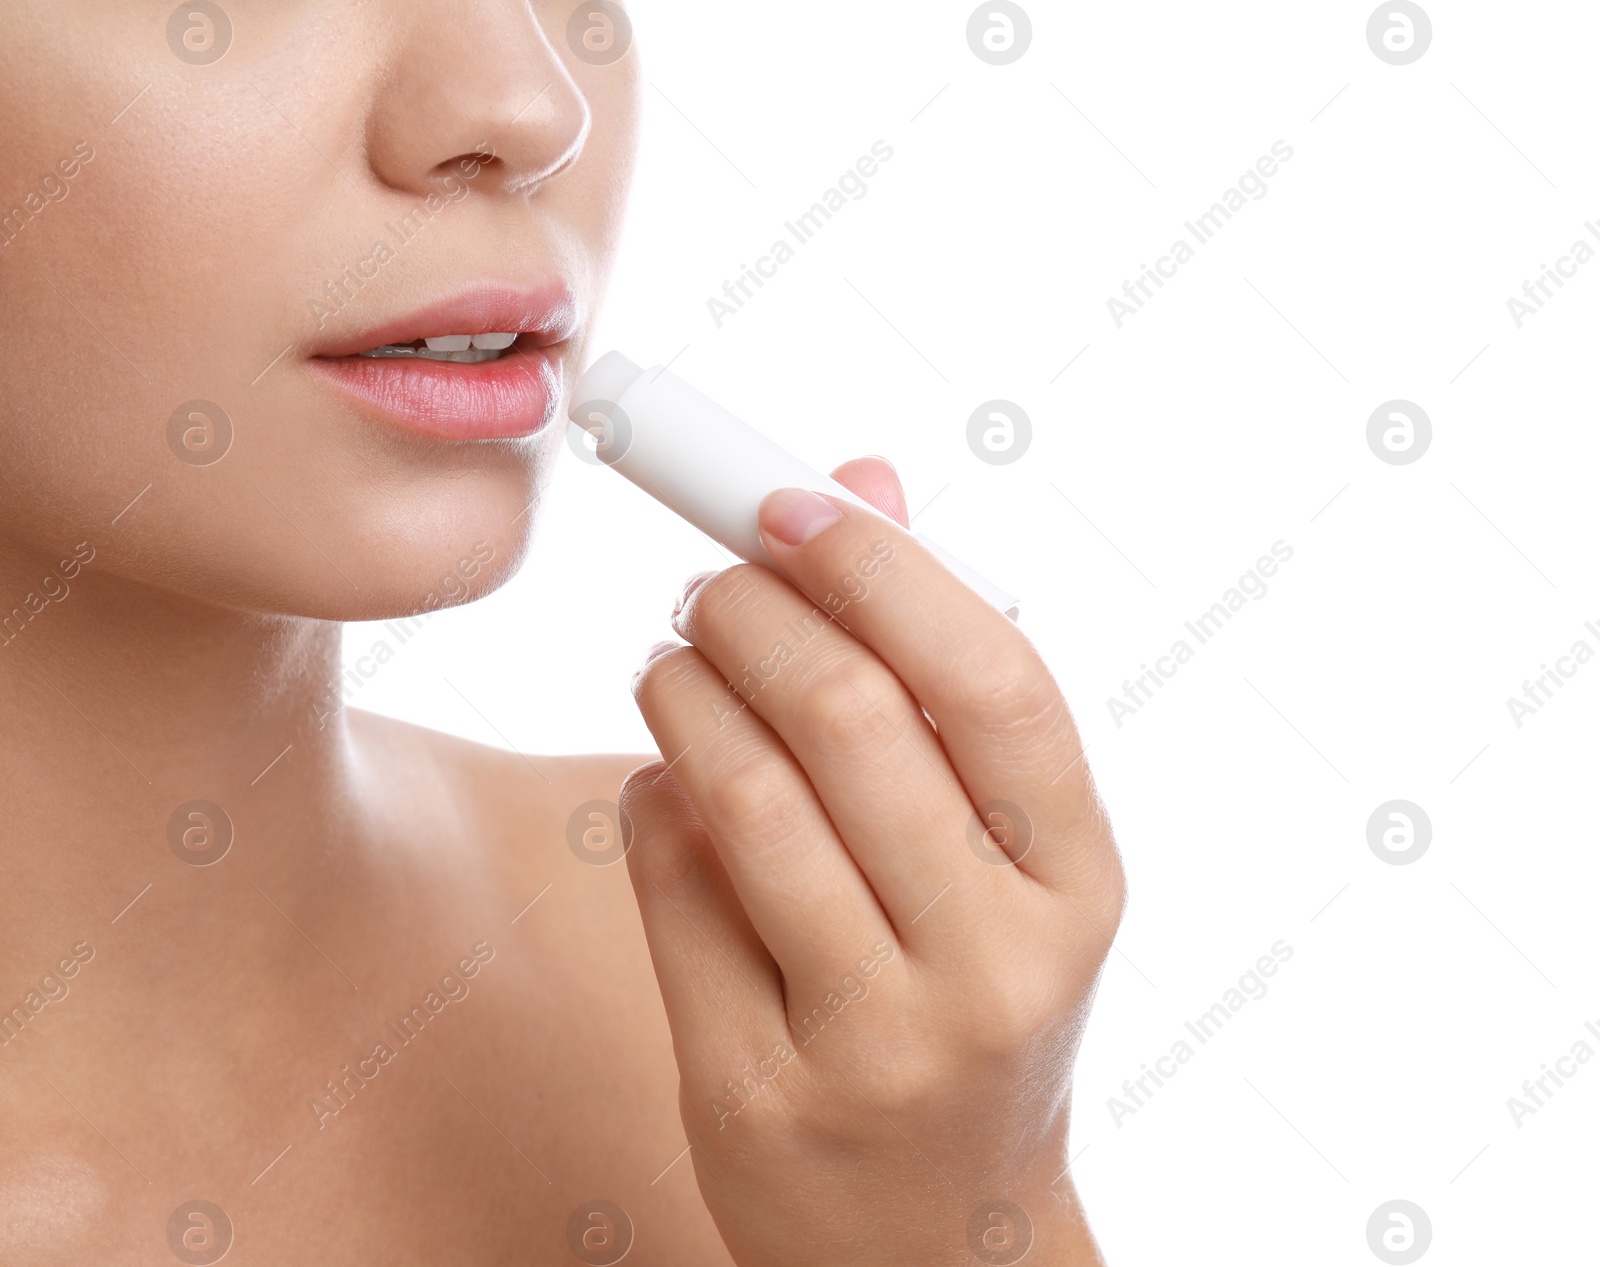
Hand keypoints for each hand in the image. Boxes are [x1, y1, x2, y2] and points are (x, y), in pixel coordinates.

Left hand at [621, 456, 1122, 1265]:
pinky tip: (666, 780)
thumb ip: (938, 674)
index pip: (988, 679)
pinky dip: (649, 796)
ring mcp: (872, 1044)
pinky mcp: (752, 1094)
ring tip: (675, 662)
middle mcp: (992, 967)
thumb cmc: (973, 1000)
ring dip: (680, 689)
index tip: (788, 502)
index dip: (880, 565)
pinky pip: (668, 887)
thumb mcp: (1003, 859)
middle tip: (711, 586)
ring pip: (738, 796)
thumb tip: (864, 479)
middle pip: (846, 717)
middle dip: (749, 611)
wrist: (938, 1238)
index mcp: (1078, 884)